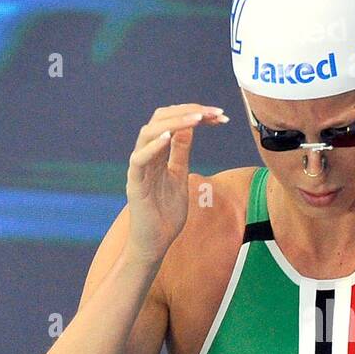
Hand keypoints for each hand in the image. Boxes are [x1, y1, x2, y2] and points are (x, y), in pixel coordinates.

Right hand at [125, 103, 227, 258]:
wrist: (155, 242)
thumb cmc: (166, 212)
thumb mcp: (179, 176)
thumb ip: (181, 153)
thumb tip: (190, 127)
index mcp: (158, 153)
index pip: (173, 122)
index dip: (195, 114)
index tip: (219, 115)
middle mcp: (147, 155)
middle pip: (160, 119)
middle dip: (188, 111)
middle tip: (213, 112)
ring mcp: (139, 168)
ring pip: (148, 133)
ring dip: (174, 122)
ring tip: (197, 118)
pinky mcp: (135, 184)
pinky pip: (139, 160)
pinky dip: (152, 146)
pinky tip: (168, 136)